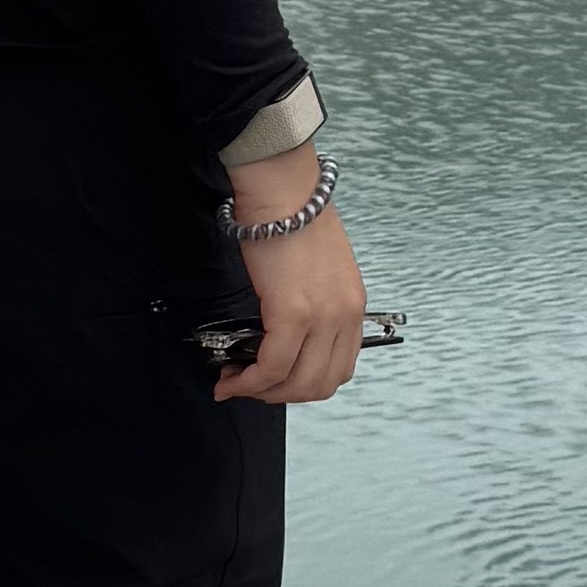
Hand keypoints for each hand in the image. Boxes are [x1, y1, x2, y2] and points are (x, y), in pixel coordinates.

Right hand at [214, 190, 363, 403]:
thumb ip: (313, 305)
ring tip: (236, 381)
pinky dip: (251, 380)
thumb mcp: (319, 270)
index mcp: (354, 306)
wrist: (282, 190)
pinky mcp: (293, 313)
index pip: (339, 369)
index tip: (275, 381)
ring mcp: (322, 318)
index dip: (304, 385)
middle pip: (318, 385)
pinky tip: (233, 376)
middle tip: (251, 386)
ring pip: (296, 383)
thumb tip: (285, 335)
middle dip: (280, 395)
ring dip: (263, 392)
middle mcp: (345, 316)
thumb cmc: (293, 218)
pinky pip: (272, 366)